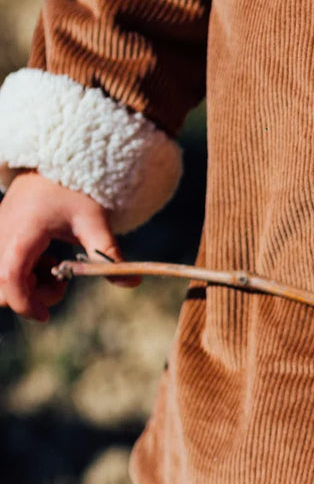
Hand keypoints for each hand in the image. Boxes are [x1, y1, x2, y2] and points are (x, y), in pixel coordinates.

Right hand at [0, 171, 137, 321]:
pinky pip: (4, 269)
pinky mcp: (0, 239)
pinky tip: (47, 259)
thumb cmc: (73, 191)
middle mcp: (1, 237)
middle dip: (29, 296)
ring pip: (0, 281)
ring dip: (28, 286)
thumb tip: (131, 281)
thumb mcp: (95, 222)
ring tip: (56, 267)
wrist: (53, 167)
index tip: (46, 316)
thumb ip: (108, 254)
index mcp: (22, 233)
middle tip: (61, 282)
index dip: (24, 303)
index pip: (10, 278)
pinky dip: (24, 275)